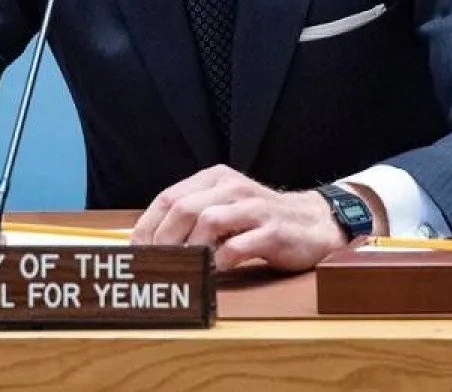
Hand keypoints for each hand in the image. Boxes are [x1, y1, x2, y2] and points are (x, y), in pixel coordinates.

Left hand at [130, 165, 353, 271]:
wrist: (314, 222)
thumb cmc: (260, 220)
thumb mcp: (225, 206)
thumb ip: (192, 217)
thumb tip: (149, 244)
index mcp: (214, 179)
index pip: (168, 198)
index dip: (147, 227)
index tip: (137, 252)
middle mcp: (232, 188)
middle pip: (183, 209)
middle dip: (162, 241)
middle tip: (155, 266)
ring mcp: (254, 208)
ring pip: (208, 222)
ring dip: (190, 250)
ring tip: (184, 269)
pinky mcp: (273, 231)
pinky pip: (237, 247)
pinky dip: (220, 263)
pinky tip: (215, 273)